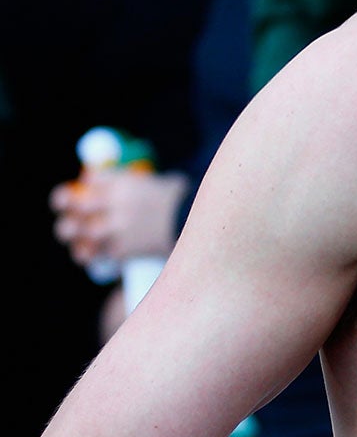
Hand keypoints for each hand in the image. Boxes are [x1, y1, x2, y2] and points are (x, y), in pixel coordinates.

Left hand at [50, 170, 187, 265]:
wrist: (207, 225)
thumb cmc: (185, 204)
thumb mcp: (163, 184)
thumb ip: (139, 187)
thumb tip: (119, 193)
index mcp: (126, 182)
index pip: (91, 180)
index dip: (80, 187)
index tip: (73, 195)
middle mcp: (118, 202)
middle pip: (78, 205)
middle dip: (69, 212)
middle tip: (69, 222)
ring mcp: (120, 226)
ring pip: (83, 232)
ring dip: (76, 238)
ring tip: (79, 243)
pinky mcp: (125, 248)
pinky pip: (101, 253)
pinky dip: (94, 256)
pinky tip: (93, 256)